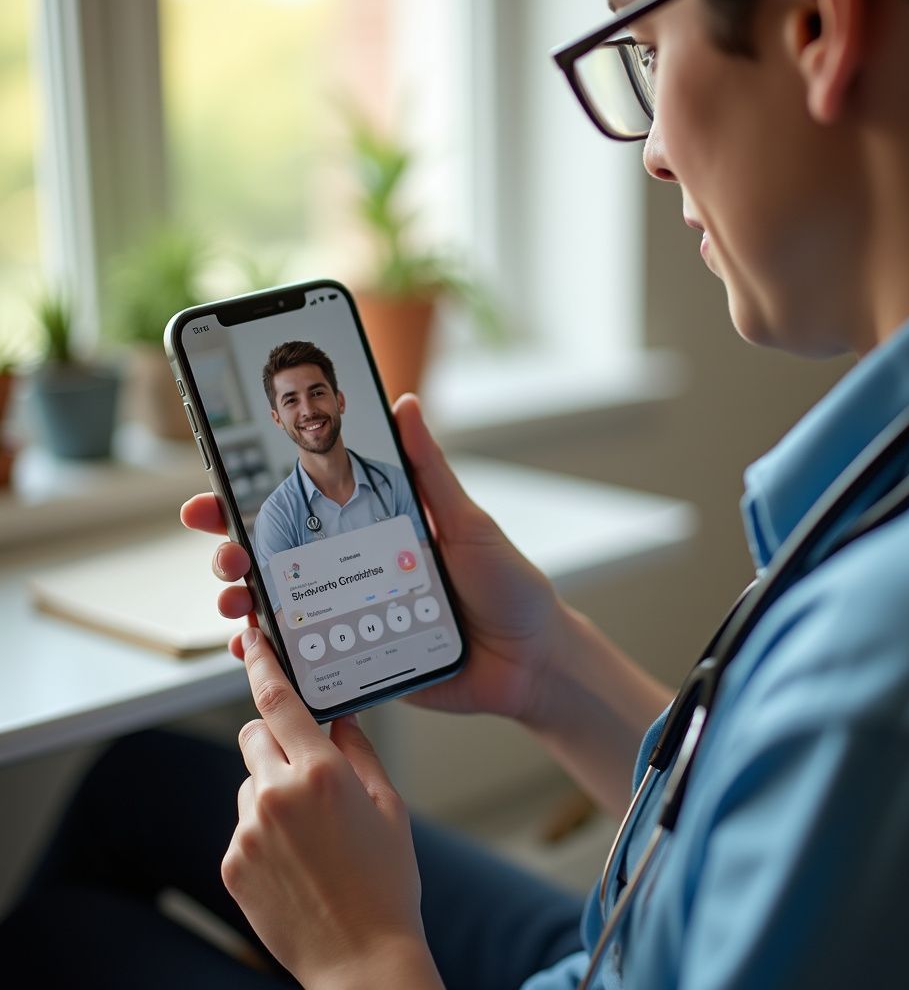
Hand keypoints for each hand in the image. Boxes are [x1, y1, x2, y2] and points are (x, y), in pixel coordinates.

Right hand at [181, 395, 567, 722]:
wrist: (532, 662)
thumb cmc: (507, 586)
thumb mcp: (466, 523)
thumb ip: (430, 471)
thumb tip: (406, 403)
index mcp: (378, 531)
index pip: (307, 505)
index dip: (256, 495)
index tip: (218, 483)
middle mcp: (359, 572)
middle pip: (282, 557)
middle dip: (236, 549)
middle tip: (224, 549)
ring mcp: (355, 618)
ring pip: (286, 607)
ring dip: (246, 601)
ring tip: (236, 599)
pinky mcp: (362, 660)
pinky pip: (308, 659)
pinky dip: (275, 655)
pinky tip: (255, 646)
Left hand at [223, 627, 440, 988]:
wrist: (360, 957)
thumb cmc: (386, 881)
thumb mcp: (389, 805)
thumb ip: (360, 751)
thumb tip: (342, 718)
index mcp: (320, 772)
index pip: (278, 701)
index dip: (262, 664)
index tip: (252, 640)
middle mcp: (276, 793)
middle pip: (254, 736)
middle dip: (277, 740)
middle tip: (309, 770)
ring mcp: (249, 831)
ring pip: (250, 782)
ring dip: (271, 790)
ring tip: (311, 833)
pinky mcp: (232, 863)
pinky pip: (243, 825)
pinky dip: (263, 830)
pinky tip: (296, 860)